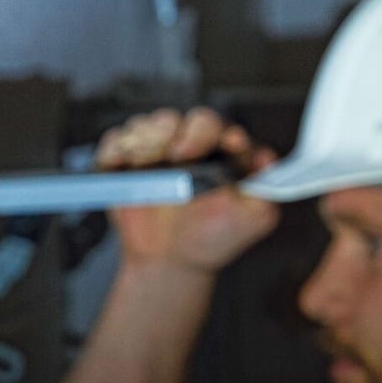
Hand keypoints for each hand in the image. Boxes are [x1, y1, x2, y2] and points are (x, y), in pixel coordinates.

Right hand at [95, 106, 280, 274]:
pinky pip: (114, 141)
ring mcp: (154, 152)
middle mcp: (187, 146)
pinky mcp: (125, 162)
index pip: (215, 127)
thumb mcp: (253, 217)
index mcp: (218, 152)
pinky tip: (123, 165)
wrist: (170, 263)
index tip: (199, 150)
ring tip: (147, 164)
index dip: (207, 133)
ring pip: (145, 126)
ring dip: (144, 141)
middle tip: (175, 157)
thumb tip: (267, 159)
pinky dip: (115, 149)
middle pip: (177, 119)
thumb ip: (266, 187)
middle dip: (173, 133)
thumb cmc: (211, 238)